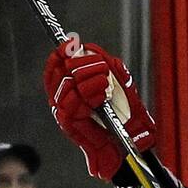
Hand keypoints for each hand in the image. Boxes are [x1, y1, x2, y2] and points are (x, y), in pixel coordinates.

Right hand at [43, 41, 155, 179]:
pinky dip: (87, 94)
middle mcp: (63, 97)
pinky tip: (102, 95)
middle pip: (61, 70)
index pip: (57, 64)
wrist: (130, 145)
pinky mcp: (68, 123)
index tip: (73, 42)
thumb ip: (108, 65)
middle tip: (102, 67)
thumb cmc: (126, 117)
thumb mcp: (121, 84)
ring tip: (105, 82)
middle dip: (82, 63)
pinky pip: (70, 103)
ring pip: (66, 84)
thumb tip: (93, 49)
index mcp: (71, 87)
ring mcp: (64, 110)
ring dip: (88, 78)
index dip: (62, 51)